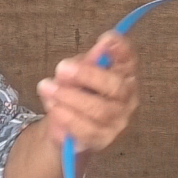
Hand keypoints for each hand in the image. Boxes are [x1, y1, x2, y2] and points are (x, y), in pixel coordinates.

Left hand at [36, 31, 138, 152]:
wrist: (67, 124)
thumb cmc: (79, 90)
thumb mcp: (79, 70)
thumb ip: (89, 60)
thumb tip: (104, 44)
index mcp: (124, 74)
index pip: (129, 59)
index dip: (121, 49)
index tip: (107, 38)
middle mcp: (127, 97)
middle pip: (116, 86)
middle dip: (87, 75)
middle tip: (61, 68)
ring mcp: (118, 120)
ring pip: (99, 110)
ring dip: (70, 98)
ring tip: (47, 88)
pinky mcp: (103, 139)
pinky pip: (86, 131)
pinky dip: (67, 118)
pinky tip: (54, 108)